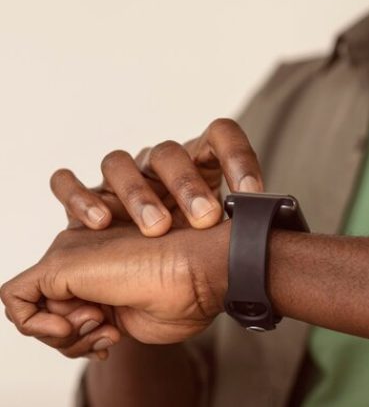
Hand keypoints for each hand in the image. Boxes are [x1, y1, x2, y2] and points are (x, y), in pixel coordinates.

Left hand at [0, 221, 228, 357]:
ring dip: (64, 336)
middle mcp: (86, 249)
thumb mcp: (133, 320)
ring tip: (104, 327)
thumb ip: (99, 322)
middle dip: (72, 337)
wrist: (203, 272)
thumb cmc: (186, 295)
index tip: (112, 339)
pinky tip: (76, 325)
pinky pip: (14, 300)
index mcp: (108, 261)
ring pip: (34, 307)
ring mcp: (71, 253)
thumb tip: (66, 332)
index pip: (70, 304)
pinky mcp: (59, 262)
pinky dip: (36, 328)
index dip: (82, 334)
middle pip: (50, 307)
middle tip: (107, 336)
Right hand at [49, 118, 262, 236]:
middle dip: (188, 185)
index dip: (238, 157)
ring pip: (119, 163)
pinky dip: (77, 197)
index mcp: (201, 161)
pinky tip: (98, 223)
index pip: (221, 135)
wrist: (157, 271)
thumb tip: (264, 233)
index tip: (252, 192)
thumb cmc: (197, 248)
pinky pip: (66, 183)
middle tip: (205, 217)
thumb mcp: (224, 237)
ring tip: (157, 228)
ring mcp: (121, 177)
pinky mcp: (86, 198)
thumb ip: (242, 229)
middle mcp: (159, 163)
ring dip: (137, 194)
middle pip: (169, 153)